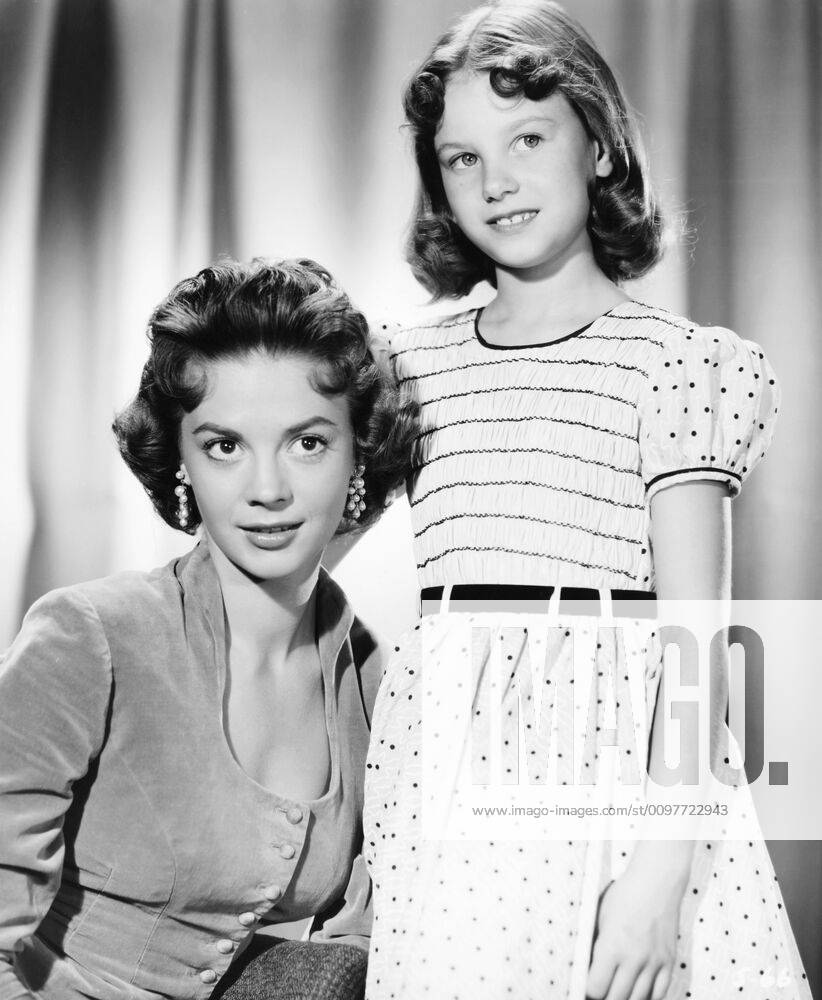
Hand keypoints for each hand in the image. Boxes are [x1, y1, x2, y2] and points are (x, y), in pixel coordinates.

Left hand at [586, 856, 686, 999]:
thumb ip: (596, 946)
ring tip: (616, 994)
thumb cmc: (625, 895)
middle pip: (617, 998)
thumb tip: (589, 970)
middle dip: (605, 998)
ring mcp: (654, 962)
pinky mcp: (669, 962)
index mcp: (612, 945)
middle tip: (600, 993)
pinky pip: (659, 993)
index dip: (588, 992)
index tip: (586, 989)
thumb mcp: (600, 917)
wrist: (657, 881)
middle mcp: (634, 958)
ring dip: (625, 999)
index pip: (596, 988)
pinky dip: (647, 998)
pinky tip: (637, 995)